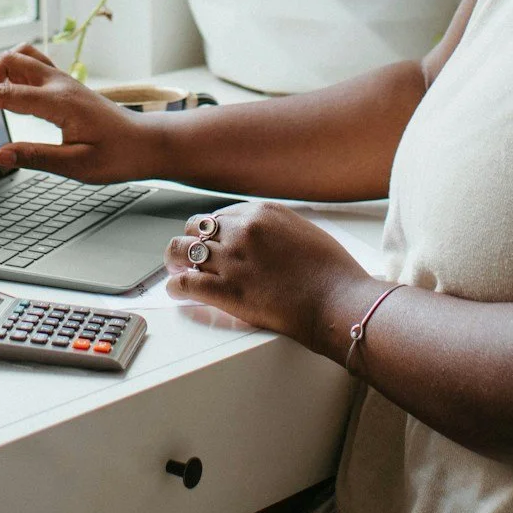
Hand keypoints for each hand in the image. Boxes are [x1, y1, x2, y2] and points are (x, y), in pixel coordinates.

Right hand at [0, 44, 161, 184]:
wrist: (146, 144)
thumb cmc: (118, 156)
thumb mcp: (76, 166)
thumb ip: (36, 158)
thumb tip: (0, 155)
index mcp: (60, 103)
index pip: (8, 95)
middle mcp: (61, 84)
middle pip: (11, 62)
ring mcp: (65, 81)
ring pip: (23, 57)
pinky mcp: (67, 85)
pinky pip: (34, 64)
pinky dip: (14, 71)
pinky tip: (12, 93)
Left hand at [164, 202, 373, 355]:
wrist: (338, 300)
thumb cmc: (331, 271)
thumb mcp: (303, 231)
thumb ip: (276, 229)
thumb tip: (261, 237)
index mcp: (262, 212)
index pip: (221, 215)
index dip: (212, 231)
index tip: (210, 241)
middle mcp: (242, 230)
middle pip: (197, 228)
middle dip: (192, 240)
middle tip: (189, 254)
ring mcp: (232, 259)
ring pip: (183, 250)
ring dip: (176, 259)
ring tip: (174, 267)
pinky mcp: (227, 290)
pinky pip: (185, 283)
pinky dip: (175, 286)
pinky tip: (175, 289)